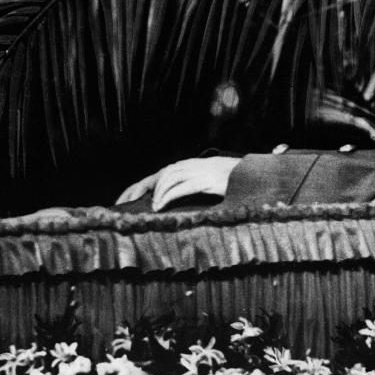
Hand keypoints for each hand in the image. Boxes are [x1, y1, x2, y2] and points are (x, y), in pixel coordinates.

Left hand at [116, 157, 240, 210]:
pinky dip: (167, 197)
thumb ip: (190, 184)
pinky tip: (161, 206)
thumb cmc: (228, 179)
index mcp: (187, 165)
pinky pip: (179, 188)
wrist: (249, 174)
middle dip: (140, 189)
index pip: (158, 175)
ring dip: (156, 194)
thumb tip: (174, 198)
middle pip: (159, 176)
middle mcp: (188, 166)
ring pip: (167, 180)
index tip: (125, 199)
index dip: (139, 187)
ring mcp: (196, 172)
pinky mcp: (203, 181)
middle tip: (126, 204)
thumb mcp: (205, 179)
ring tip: (152, 208)